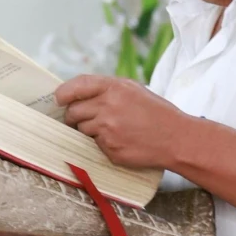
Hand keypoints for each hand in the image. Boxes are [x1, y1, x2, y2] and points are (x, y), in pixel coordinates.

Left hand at [54, 75, 186, 170]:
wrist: (176, 138)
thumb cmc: (156, 113)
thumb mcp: (134, 90)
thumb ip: (107, 89)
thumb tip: (79, 95)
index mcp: (114, 88)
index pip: (77, 86)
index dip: (63, 93)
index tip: (59, 99)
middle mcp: (108, 106)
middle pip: (73, 111)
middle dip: (74, 116)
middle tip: (82, 119)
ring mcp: (108, 129)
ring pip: (82, 129)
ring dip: (89, 131)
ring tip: (110, 129)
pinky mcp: (110, 149)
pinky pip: (94, 145)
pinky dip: (102, 144)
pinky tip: (120, 141)